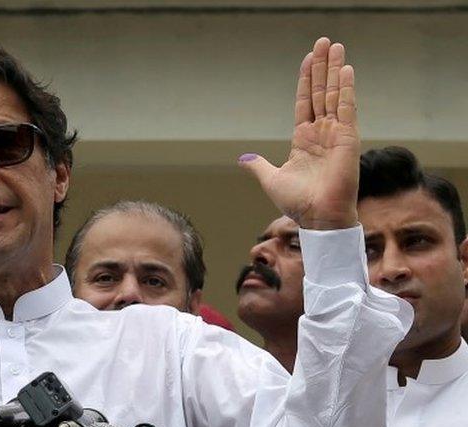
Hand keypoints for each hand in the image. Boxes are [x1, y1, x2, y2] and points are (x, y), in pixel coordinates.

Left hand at [240, 38, 359, 229]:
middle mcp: (321, 132)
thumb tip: (245, 159)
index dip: (306, 80)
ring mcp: (336, 133)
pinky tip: (346, 69)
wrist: (316, 218)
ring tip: (335, 46)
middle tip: (324, 42)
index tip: (308, 59)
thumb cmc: (297, 202)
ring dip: (334, 70)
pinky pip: (347, 108)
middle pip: (322, 91)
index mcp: (303, 139)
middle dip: (322, 67)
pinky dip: (346, 88)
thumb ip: (259, 166)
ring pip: (334, 94)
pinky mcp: (347, 138)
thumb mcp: (271, 179)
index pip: (305, 101)